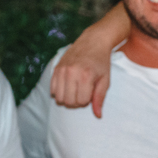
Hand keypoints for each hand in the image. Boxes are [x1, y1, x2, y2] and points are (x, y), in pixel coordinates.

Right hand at [49, 2, 128, 117]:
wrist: (93, 41)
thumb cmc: (101, 62)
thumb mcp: (105, 80)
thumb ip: (99, 98)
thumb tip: (98, 116)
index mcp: (86, 76)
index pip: (81, 102)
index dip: (87, 101)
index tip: (91, 92)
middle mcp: (71, 73)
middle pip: (68, 102)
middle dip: (76, 101)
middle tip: (83, 92)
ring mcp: (62, 70)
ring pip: (58, 98)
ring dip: (67, 98)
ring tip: (75, 89)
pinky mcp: (56, 68)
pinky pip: (52, 90)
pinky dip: (59, 92)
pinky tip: (68, 85)